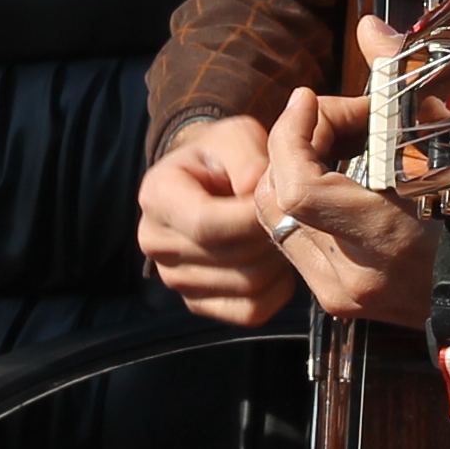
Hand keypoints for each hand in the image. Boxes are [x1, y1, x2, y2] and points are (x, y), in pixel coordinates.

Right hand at [139, 114, 300, 324]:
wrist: (209, 179)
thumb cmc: (224, 156)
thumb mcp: (237, 137)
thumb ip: (250, 160)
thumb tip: (262, 196)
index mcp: (157, 196)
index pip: (207, 224)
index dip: (254, 217)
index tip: (285, 200)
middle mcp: (156, 243)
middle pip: (231, 257)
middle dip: (273, 235)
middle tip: (293, 214)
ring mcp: (175, 279)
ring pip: (246, 286)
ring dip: (279, 260)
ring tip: (283, 232)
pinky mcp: (198, 303)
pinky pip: (251, 311)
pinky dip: (277, 289)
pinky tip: (276, 260)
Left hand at [257, 19, 442, 329]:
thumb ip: (406, 84)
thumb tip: (370, 30)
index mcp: (385, 242)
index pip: (299, 189)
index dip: (292, 135)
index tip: (307, 98)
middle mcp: (350, 277)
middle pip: (278, 195)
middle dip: (297, 141)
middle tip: (341, 115)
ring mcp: (337, 293)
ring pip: (276, 217)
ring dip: (297, 168)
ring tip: (345, 142)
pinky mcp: (333, 297)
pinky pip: (293, 238)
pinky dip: (305, 198)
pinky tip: (342, 176)